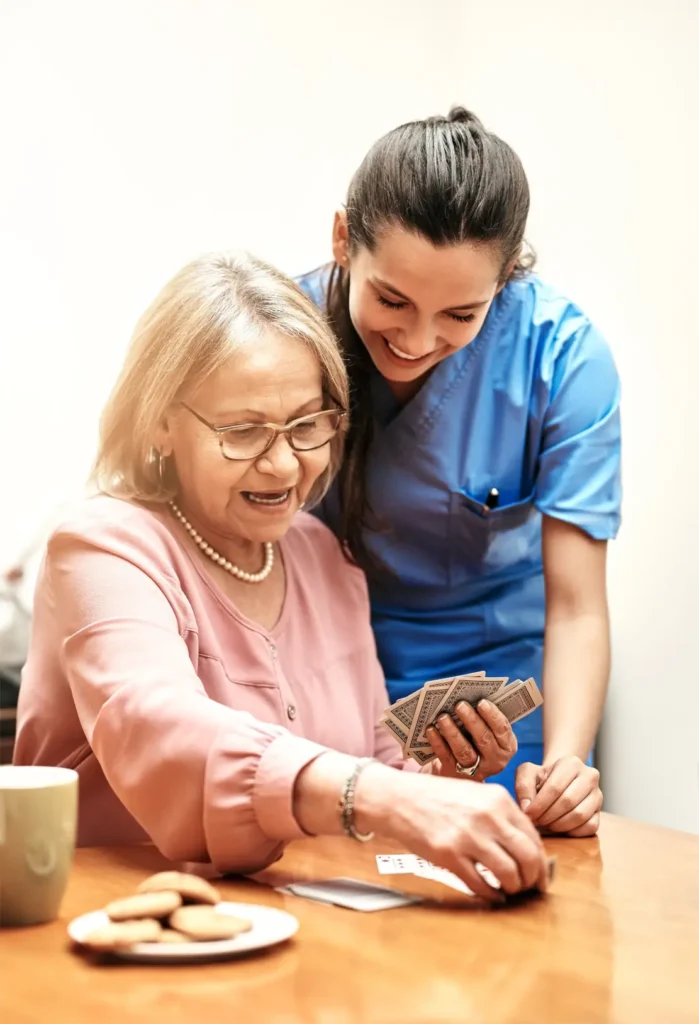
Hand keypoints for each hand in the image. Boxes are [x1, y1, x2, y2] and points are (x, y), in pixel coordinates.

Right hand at [387, 773, 548, 899]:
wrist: (399, 798)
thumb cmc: (438, 798)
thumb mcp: (476, 795)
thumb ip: (501, 816)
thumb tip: (527, 849)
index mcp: (498, 799)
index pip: (534, 837)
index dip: (541, 862)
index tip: (540, 876)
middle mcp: (488, 816)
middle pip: (528, 858)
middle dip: (533, 880)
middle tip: (528, 888)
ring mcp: (468, 837)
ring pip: (509, 874)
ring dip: (513, 889)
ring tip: (508, 890)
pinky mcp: (449, 856)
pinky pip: (480, 884)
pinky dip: (491, 895)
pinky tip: (490, 894)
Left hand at [426, 699, 516, 780]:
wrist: (463, 772)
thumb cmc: (477, 739)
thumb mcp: (489, 731)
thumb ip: (484, 718)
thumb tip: (469, 697)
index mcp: (506, 746)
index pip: (502, 729)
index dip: (492, 715)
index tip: (481, 702)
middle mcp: (495, 760)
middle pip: (484, 739)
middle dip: (471, 721)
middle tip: (459, 704)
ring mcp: (475, 769)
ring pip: (464, 750)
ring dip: (452, 732)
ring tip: (442, 717)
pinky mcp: (455, 772)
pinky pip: (446, 755)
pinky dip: (437, 742)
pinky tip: (431, 729)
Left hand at [515, 756, 602, 835]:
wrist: (559, 782)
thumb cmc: (541, 778)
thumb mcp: (527, 774)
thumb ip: (523, 786)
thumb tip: (527, 808)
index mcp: (571, 763)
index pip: (555, 787)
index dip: (539, 804)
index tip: (528, 814)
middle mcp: (589, 776)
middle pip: (568, 802)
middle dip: (548, 816)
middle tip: (536, 821)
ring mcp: (597, 795)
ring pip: (580, 815)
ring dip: (559, 825)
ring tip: (546, 824)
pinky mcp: (600, 812)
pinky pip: (590, 827)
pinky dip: (572, 831)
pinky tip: (559, 827)